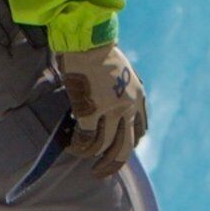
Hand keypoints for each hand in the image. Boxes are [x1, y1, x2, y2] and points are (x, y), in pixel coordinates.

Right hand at [58, 44, 147, 178]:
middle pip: (125, 148)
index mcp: (138, 96)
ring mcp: (111, 110)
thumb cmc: (97, 50)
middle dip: (111, 164)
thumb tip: (107, 104)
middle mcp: (128, 106)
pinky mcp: (91, 110)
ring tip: (76, 150)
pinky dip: (77, 145)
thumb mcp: (118, 72)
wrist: (87, 38)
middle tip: (98, 172)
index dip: (129, 144)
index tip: (116, 150)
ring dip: (88, 153)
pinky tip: (69, 143)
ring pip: (102, 146)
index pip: (140, 130)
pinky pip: (85, 138)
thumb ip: (118, 91)